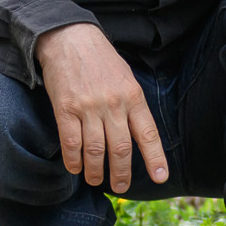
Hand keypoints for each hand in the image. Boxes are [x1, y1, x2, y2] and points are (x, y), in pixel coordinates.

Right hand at [35, 23, 167, 193]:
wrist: (69, 37)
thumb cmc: (101, 60)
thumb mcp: (126, 78)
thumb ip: (132, 105)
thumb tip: (137, 136)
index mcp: (133, 96)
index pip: (148, 133)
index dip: (155, 158)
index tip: (161, 177)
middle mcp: (113, 103)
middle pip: (121, 148)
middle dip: (122, 174)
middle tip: (120, 187)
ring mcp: (88, 107)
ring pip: (95, 150)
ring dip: (96, 171)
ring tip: (95, 180)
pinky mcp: (65, 108)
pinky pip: (71, 142)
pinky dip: (74, 160)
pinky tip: (76, 168)